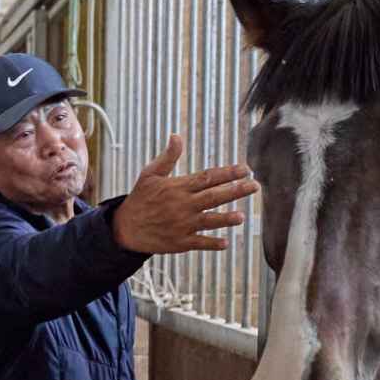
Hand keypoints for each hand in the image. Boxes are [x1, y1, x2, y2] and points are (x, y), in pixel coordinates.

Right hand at [112, 135, 257, 253]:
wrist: (125, 229)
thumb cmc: (140, 199)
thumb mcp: (149, 174)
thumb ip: (168, 157)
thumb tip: (177, 136)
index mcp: (178, 187)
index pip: (208, 177)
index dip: (228, 173)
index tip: (246, 169)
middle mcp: (182, 206)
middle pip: (214, 197)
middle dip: (236, 191)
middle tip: (255, 186)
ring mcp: (182, 225)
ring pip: (209, 221)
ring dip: (226, 219)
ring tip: (241, 216)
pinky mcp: (179, 243)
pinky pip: (199, 243)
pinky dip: (212, 244)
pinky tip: (225, 243)